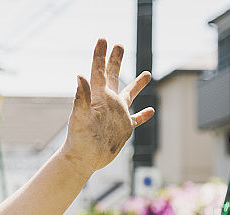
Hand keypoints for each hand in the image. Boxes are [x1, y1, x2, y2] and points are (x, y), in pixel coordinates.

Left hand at [61, 39, 154, 174]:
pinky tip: (150, 110)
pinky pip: (136, 119)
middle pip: (113, 76)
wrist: (83, 160)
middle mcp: (108, 103)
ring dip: (137, 84)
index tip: (102, 39)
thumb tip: (80, 75)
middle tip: (119, 45)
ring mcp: (117, 115)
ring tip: (146, 73)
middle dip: (116, 61)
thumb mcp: (80, 116)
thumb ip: (81, 96)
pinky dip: (143, 115)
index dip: (100, 55)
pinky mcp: (123, 128)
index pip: (99, 71)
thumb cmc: (79, 139)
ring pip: (129, 95)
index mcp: (99, 97)